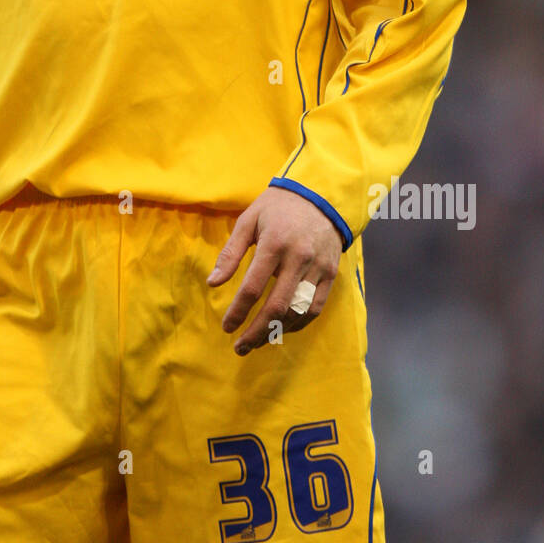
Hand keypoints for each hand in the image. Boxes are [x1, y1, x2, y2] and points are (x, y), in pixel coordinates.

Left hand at [206, 187, 342, 355]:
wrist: (320, 195)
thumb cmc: (278, 207)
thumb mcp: (249, 220)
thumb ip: (230, 253)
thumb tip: (213, 283)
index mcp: (275, 244)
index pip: (253, 288)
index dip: (238, 312)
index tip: (227, 327)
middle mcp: (299, 258)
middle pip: (277, 307)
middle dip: (257, 332)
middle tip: (240, 347)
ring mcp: (318, 268)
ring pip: (298, 312)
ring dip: (277, 332)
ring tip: (258, 341)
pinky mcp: (331, 273)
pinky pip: (315, 307)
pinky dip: (298, 323)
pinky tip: (282, 329)